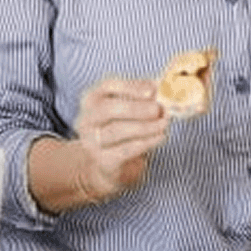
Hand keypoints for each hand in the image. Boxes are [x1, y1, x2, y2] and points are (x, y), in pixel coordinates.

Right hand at [74, 77, 169, 201]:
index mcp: (93, 99)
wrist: (109, 164)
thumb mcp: (129, 109)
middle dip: (136, 108)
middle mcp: (87, 119)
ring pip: (117, 131)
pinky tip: (160, 137)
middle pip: (108, 109)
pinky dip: (146, 142)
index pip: (107, 86)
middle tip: (158, 109)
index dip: (130, 86)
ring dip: (145, 126)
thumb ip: (143, 97)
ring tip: (163, 123)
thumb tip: (161, 89)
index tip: (152, 90)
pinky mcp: (103, 162)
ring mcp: (92, 142)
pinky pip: (125, 150)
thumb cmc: (122, 129)